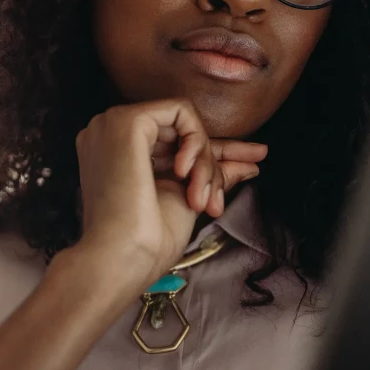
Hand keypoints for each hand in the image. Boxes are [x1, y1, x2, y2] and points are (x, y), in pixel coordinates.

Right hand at [74, 98, 266, 297]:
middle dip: (212, 165)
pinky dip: (196, 142)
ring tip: (200, 199)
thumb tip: (251, 165)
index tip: (257, 158)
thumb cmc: (148, 242)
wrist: (123, 258)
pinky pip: (181, 111)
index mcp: (120, 157)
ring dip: (205, 160)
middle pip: (183, 133)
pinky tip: (185, 173)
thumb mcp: (188, 200)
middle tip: (214, 203)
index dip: (215, 151)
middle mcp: (112, 136)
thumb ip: (213, 175)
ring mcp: (114, 125)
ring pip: (185, 123)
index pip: (176, 143)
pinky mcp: (126, 121)